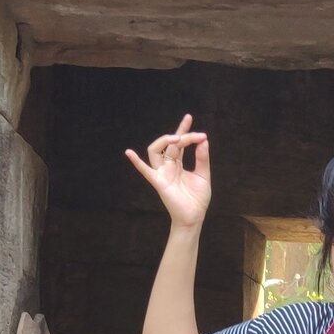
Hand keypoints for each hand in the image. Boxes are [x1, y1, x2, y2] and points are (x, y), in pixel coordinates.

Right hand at [125, 114, 210, 228]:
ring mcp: (162, 173)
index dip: (183, 129)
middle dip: (182, 136)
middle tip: (196, 135)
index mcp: (178, 164)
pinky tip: (129, 153)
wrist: (194, 216)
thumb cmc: (197, 198)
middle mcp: (168, 166)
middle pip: (170, 145)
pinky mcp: (159, 182)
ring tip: (177, 138)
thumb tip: (203, 140)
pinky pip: (145, 171)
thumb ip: (202, 158)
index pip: (178, 143)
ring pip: (155, 152)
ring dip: (164, 142)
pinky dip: (137, 162)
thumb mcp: (203, 175)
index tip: (188, 117)